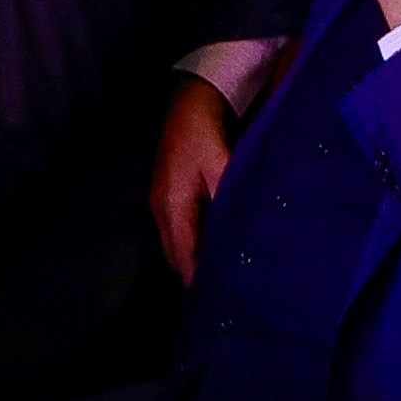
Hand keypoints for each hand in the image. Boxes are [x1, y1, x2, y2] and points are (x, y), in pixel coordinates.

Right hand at [150, 75, 237, 282]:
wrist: (189, 101)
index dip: (197, 277)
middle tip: (220, 294)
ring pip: (174, 244)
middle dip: (192, 274)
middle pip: (175, 254)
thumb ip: (228, 194)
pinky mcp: (168, 195)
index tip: (215, 299)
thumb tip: (239, 226)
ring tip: (216, 279)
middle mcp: (162, 208)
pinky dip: (190, 245)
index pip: (184, 253)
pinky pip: (177, 231)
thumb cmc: (204, 130)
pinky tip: (209, 250)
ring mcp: (161, 202)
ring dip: (190, 261)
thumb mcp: (220, 161)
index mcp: (173, 204)